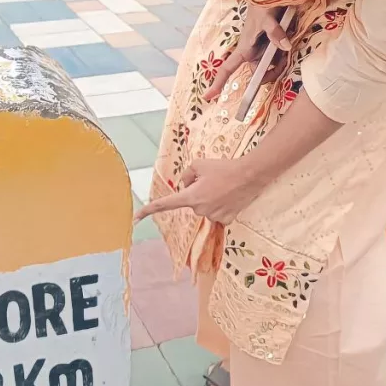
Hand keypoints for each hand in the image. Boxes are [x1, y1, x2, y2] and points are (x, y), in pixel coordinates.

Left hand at [134, 158, 256, 224]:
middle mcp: (200, 210)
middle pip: (191, 201)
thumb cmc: (223, 168)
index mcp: (191, 197)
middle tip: (212, 181)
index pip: (166, 204)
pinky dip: (221, 204)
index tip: (136, 218)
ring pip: (205, 207)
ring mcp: (214, 217)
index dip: (149, 210)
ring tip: (223, 186)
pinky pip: (217, 212)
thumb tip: (185, 186)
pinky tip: (229, 196)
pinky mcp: (227, 220)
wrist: (250, 175)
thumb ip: (186, 176)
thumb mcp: (198, 164)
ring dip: (210, 198)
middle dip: (197, 192)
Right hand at [204, 4, 291, 102]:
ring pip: (271, 66)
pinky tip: (288, 41)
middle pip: (259, 73)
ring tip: (287, 46)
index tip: (208, 97)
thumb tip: (286, 46)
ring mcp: (262, 49)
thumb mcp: (268, 18)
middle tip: (283, 62)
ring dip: (281, 61)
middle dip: (271, 73)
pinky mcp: (272, 45)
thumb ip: (275, 32)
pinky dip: (285, 54)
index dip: (218, 82)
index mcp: (244, 49)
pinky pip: (279, 57)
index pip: (227, 68)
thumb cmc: (262, 5)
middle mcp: (252, 52)